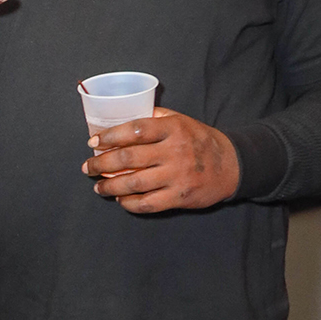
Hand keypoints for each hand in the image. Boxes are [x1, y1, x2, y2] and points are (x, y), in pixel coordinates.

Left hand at [84, 109, 240, 213]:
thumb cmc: (200, 141)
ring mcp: (177, 176)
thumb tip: (124, 116)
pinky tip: (120, 200)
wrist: (232, 165)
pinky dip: (129, 203)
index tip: (93, 142)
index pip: (134, 130)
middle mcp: (174, 151)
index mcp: (173, 129)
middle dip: (101, 163)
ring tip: (98, 187)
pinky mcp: (179, 196)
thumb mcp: (182, 121)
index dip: (110, 136)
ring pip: (134, 183)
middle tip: (88, 167)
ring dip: (110, 186)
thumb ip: (156, 117)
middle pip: (128, 158)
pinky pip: (147, 203)